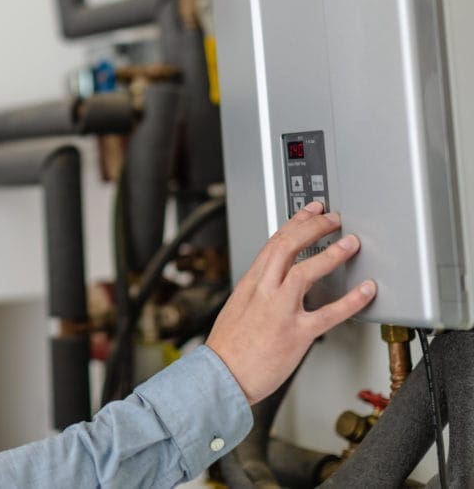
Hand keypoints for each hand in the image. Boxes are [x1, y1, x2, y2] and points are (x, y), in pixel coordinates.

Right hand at [205, 201, 375, 403]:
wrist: (221, 376)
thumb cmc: (228, 349)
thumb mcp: (237, 308)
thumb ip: (258, 292)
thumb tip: (275, 282)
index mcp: (250, 284)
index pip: (274, 243)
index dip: (295, 223)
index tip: (309, 212)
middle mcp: (264, 291)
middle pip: (288, 246)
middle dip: (313, 227)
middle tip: (332, 218)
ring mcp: (280, 311)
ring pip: (306, 272)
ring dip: (332, 254)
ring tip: (351, 243)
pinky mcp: (296, 334)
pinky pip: (329, 314)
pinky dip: (351, 300)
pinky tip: (366, 291)